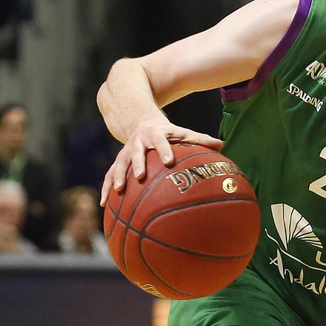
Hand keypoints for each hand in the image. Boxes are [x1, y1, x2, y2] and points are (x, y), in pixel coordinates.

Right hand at [100, 119, 223, 203]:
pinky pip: (109, 175)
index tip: (169, 161)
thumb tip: (221, 145)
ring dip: (117, 177)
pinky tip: (104, 204)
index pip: (160, 142)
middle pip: (136, 154)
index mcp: (155, 135)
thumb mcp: (182, 132)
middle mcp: (138, 142)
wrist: (141, 121)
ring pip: (119, 165)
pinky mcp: (118, 161)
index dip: (164, 150)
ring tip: (118, 191)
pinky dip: (106, 188)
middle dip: (137, 164)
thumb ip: (200, 139)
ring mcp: (126, 152)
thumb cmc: (167, 132)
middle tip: (139, 177)